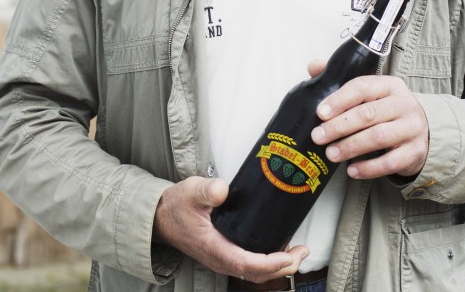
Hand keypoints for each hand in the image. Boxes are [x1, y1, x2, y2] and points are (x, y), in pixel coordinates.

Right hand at [153, 176, 308, 282]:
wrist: (161, 217)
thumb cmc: (177, 205)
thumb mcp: (190, 191)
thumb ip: (206, 190)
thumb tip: (222, 190)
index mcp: (213, 247)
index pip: (245, 264)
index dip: (269, 263)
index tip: (287, 255)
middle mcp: (220, 259)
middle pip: (255, 274)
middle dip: (282, 267)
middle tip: (302, 251)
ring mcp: (223, 259)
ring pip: (254, 273)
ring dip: (278, 266)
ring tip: (298, 252)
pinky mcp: (226, 255)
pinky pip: (250, 267)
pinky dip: (268, 263)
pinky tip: (280, 248)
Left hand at [307, 59, 429, 179]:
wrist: (422, 131)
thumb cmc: (387, 110)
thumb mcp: (371, 92)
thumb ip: (342, 80)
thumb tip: (313, 67)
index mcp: (390, 85)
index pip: (362, 87)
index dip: (339, 100)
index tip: (320, 113)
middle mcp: (404, 104)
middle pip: (368, 114)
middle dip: (340, 126)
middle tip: (318, 136)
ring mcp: (412, 128)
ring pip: (378, 137)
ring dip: (351, 147)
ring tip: (331, 154)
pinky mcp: (415, 152)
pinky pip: (390, 162)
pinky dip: (369, 168)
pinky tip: (352, 170)